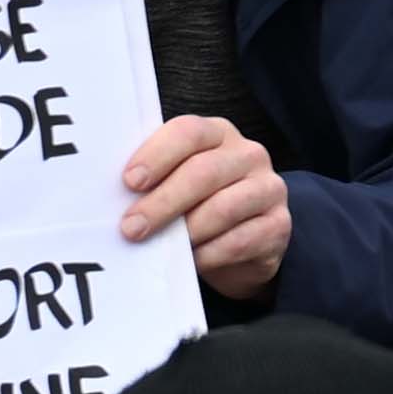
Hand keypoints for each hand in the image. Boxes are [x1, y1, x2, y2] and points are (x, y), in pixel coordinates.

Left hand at [121, 113, 293, 302]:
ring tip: (160, 247)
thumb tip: (113, 195)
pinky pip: (240, 240)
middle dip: (163, 202)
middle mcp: (249, 155)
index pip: (189, 132)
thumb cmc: (199, 206)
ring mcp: (269, 189)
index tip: (129, 182)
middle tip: (132, 227)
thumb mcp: (178, 183)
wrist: (245, 245)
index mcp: (218, 133)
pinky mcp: (280, 226)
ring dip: (186, 231)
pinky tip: (191, 261)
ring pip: (223, 208)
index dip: (157, 154)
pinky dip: (209, 254)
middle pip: (204, 172)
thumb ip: (155, 179)